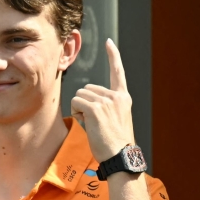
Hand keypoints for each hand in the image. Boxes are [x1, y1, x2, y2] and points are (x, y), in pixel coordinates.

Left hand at [71, 39, 134, 162]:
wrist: (120, 156)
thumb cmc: (116, 144)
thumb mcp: (117, 120)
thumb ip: (106, 106)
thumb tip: (84, 101)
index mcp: (123, 98)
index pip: (118, 72)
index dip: (113, 56)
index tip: (109, 43)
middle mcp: (116, 96)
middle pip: (88, 88)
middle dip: (84, 103)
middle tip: (94, 122)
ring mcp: (107, 102)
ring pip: (80, 95)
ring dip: (79, 109)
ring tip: (92, 125)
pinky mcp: (96, 108)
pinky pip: (76, 102)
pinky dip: (76, 112)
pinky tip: (87, 124)